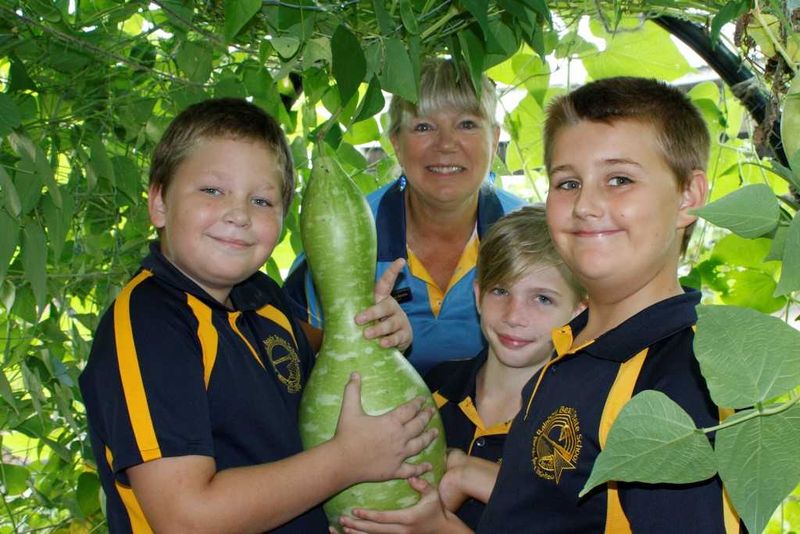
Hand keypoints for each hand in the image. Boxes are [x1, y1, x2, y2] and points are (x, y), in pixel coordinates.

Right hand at [333, 373, 436, 481]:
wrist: (342, 461)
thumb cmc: (347, 435)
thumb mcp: (349, 409)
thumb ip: (353, 390)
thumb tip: (354, 373)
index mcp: (391, 422)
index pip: (409, 410)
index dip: (417, 403)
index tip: (423, 399)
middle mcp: (400, 437)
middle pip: (418, 425)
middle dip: (426, 417)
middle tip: (432, 411)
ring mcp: (399, 455)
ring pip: (420, 445)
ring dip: (429, 437)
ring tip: (436, 432)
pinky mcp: (395, 470)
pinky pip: (412, 469)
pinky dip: (422, 468)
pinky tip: (429, 465)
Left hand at [339, 477, 470, 533]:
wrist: (443, 529)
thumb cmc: (437, 509)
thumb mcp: (433, 495)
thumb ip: (423, 485)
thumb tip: (412, 477)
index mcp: (407, 519)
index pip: (383, 518)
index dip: (368, 516)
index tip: (355, 511)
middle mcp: (401, 531)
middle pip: (374, 530)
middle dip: (357, 526)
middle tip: (342, 520)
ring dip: (358, 533)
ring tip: (343, 528)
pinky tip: (353, 533)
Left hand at [356, 258, 411, 351]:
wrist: (394, 341)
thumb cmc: (374, 323)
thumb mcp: (366, 314)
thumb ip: (353, 309)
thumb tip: (325, 310)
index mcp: (382, 299)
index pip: (387, 283)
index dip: (393, 271)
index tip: (400, 260)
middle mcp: (393, 307)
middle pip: (385, 306)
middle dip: (372, 312)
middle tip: (358, 320)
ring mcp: (400, 321)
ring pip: (391, 323)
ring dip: (378, 329)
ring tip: (367, 335)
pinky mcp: (404, 335)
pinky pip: (397, 338)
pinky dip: (389, 341)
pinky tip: (383, 343)